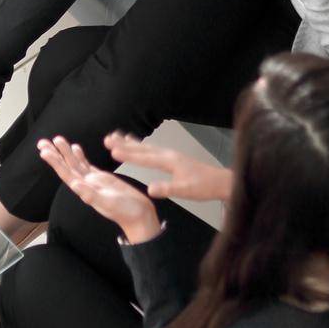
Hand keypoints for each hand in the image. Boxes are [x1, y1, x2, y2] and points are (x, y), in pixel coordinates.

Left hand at [38, 136, 161, 244]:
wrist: (138, 216)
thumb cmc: (125, 212)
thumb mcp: (108, 204)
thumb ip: (91, 195)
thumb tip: (75, 185)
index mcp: (85, 190)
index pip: (66, 173)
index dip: (55, 162)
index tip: (44, 151)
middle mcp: (86, 185)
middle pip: (67, 166)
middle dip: (55, 154)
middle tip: (42, 142)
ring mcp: (93, 181)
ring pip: (76, 164)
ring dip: (66, 152)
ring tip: (57, 139)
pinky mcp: (102, 179)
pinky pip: (87, 165)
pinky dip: (80, 156)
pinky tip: (76, 148)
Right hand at [103, 133, 235, 204]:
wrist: (220, 182)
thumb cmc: (204, 187)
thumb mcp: (185, 191)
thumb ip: (167, 189)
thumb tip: (149, 188)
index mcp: (169, 161)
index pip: (144, 157)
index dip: (128, 154)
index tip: (112, 151)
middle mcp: (168, 154)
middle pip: (142, 147)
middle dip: (124, 144)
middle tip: (108, 138)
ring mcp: (171, 154)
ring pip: (147, 146)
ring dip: (131, 142)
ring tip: (117, 136)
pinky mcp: (173, 158)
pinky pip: (153, 149)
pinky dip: (142, 145)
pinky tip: (139, 145)